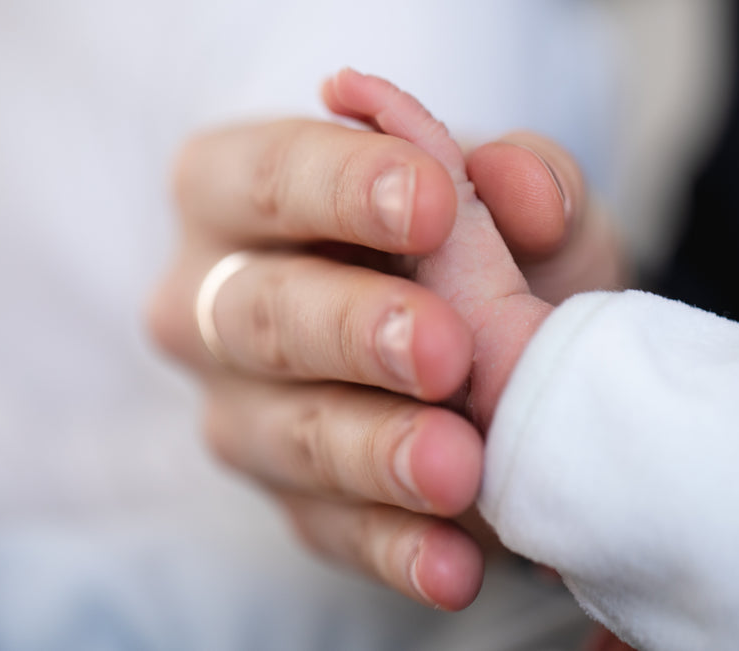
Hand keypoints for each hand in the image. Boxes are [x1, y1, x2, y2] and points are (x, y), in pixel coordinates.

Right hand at [148, 79, 624, 610]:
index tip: (437, 201)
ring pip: (289, 434)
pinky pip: (332, 529)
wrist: (488, 347)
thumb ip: (526, 175)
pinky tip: (453, 563)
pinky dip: (395, 549)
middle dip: (353, 328)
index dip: (344, 185)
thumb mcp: (514, 198)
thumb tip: (522, 188)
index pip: (269, 176)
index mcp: (239, 192)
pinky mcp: (290, 500)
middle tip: (443, 349)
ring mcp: (242, 411)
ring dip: (376, 451)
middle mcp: (212, 304)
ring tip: (457, 465)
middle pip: (261, 313)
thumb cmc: (476, 245)